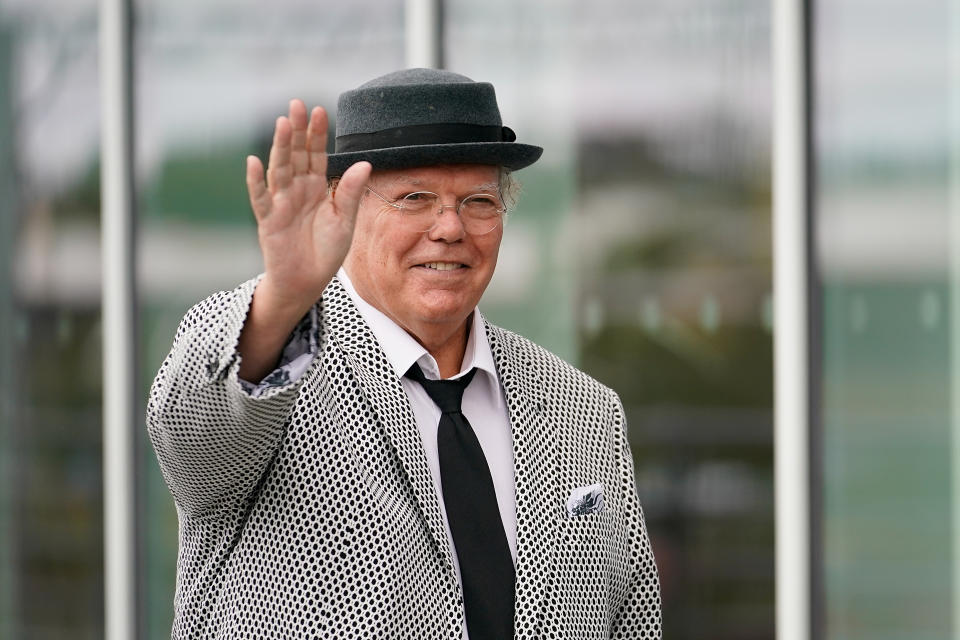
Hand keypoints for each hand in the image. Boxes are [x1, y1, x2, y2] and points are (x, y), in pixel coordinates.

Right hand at [245, 99, 370, 314]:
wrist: (307, 281)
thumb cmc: (326, 251)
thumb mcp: (345, 220)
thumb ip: (350, 192)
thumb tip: (364, 163)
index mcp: (317, 187)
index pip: (317, 155)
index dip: (317, 134)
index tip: (320, 110)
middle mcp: (297, 190)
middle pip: (296, 155)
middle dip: (297, 131)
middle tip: (297, 104)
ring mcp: (281, 203)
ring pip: (280, 170)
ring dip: (280, 147)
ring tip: (283, 124)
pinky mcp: (268, 220)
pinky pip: (260, 198)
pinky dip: (256, 182)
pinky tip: (254, 162)